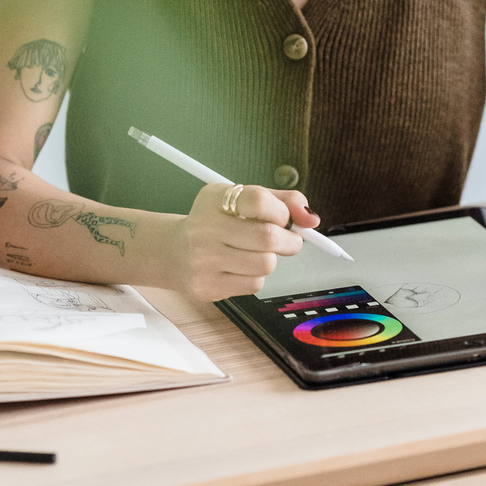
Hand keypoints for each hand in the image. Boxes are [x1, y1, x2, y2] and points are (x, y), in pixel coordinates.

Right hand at [170, 182, 318, 301]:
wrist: (174, 252)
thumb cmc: (217, 223)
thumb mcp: (242, 201)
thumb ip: (281, 201)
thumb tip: (312, 218)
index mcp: (215, 199)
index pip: (259, 200)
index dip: (282, 211)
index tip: (284, 217)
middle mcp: (205, 227)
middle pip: (268, 237)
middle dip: (290, 241)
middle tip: (288, 241)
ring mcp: (204, 260)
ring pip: (265, 264)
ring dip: (271, 260)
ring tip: (257, 253)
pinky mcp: (207, 286)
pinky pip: (254, 284)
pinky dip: (256, 277)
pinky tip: (240, 268)